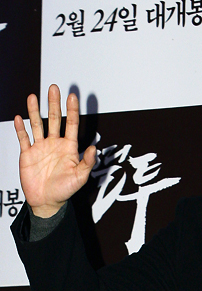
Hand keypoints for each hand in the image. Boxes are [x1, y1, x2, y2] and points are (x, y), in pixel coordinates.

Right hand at [14, 84, 95, 217]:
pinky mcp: (27, 154)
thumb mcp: (80, 178)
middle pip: (54, 119)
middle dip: (54, 104)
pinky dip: (20, 128)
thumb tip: (94, 148)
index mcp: (68, 148)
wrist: (46, 202)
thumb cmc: (65, 191)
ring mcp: (40, 147)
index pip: (71, 124)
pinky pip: (23, 138)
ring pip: (36, 125)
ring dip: (34, 111)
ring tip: (32, 97)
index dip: (72, 110)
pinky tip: (18, 118)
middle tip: (53, 88)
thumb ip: (87, 163)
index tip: (72, 96)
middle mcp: (54, 144)